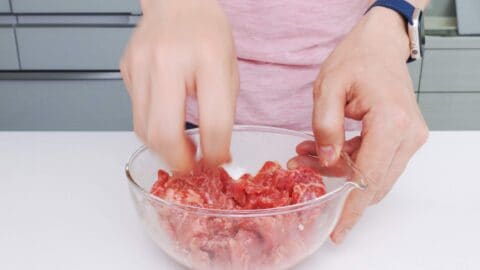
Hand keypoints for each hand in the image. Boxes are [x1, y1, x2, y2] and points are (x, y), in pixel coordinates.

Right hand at [120, 0, 238, 170]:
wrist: (177, 3)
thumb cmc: (206, 33)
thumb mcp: (229, 70)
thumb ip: (224, 112)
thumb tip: (216, 152)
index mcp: (208, 58)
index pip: (213, 123)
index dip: (215, 153)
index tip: (216, 163)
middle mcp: (168, 61)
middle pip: (164, 133)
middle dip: (178, 161)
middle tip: (189, 167)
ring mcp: (141, 65)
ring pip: (143, 129)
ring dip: (162, 148)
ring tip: (179, 147)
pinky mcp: (126, 70)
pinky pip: (135, 113)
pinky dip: (151, 126)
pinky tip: (164, 118)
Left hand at [288, 7, 428, 242]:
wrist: (380, 45)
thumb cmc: (356, 58)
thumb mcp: (328, 87)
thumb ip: (325, 127)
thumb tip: (328, 163)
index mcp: (391, 122)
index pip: (369, 177)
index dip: (350, 207)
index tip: (337, 230)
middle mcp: (408, 135)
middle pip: (372, 181)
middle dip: (335, 185)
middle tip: (302, 176)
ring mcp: (410, 138)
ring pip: (373, 174)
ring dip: (339, 172)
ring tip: (306, 156)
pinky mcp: (404, 138)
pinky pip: (376, 161)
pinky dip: (349, 161)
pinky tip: (323, 150)